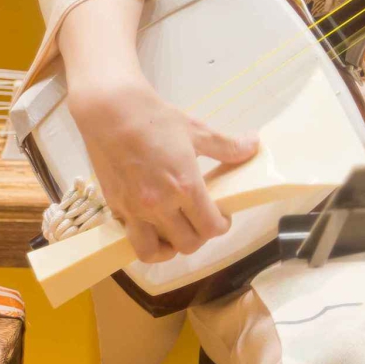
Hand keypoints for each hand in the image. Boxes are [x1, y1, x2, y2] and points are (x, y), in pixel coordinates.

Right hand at [58, 0, 258, 262]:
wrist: (110, 111)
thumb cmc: (155, 119)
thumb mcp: (197, 131)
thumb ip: (227, 146)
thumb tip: (254, 145)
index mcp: (184, 187)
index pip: (211, 228)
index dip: (221, 225)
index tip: (221, 216)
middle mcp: (159, 205)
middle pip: (187, 244)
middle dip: (200, 236)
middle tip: (200, 221)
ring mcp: (134, 209)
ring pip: (153, 252)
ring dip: (168, 248)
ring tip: (174, 232)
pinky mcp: (115, 207)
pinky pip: (130, 237)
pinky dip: (143, 237)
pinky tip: (150, 222)